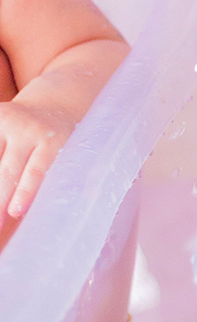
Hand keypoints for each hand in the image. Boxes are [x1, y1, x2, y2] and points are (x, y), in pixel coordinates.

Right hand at [0, 97, 71, 219]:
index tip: (15, 213)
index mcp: (52, 141)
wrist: (52, 107)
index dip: (25, 193)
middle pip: (8, 171)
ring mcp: (7, 121)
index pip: (36, 171)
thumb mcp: (64, 157)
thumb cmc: (57, 144)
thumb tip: (21, 214)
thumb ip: (49, 179)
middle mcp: (28, 129)